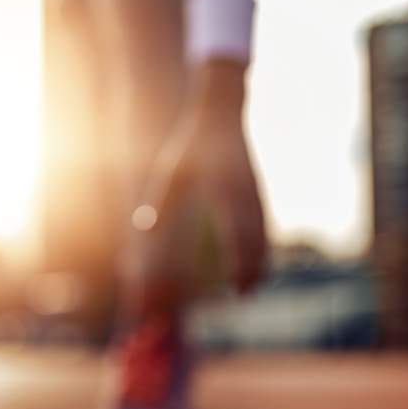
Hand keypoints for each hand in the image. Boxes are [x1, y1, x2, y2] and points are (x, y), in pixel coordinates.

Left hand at [136, 61, 265, 293]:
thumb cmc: (192, 142)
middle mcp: (246, 195)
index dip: (238, 265)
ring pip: (262, 233)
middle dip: (252, 270)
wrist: (221, 110)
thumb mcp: (172, 171)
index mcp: (226, 194)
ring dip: (260, 260)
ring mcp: (254, 191)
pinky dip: (262, 243)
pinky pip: (262, 222)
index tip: (235, 289)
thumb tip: (144, 228)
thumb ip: (162, 202)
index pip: (237, 238)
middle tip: (246, 298)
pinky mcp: (255, 187)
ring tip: (256, 284)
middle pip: (255, 241)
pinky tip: (257, 256)